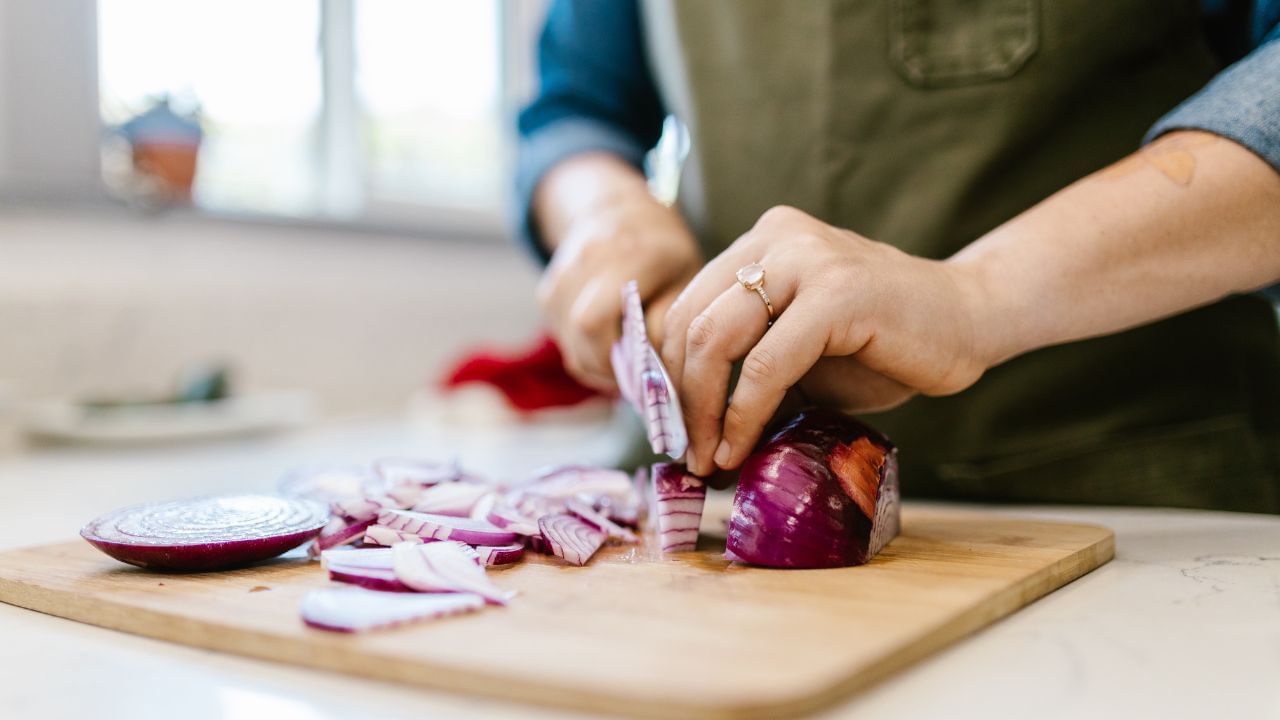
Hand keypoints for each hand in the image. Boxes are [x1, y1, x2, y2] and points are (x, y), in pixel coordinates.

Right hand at [536, 165, 701, 390]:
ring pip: (569, 344)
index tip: (642, 373)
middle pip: (578, 335)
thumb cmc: (664, 252)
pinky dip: (585, 351)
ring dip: (597, 361)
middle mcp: (586, 258)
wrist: (619, 210)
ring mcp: (561, 274)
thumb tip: (647, 370)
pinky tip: (609, 343)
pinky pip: (562, 338)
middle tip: (636, 373)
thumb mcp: (687, 279)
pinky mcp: (547, 292)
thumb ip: (668, 322)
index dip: (613, 357)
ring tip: (626, 357)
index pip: (594, 320)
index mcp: (629, 253)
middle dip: (607, 365)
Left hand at [661, 206, 991, 475]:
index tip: (676, 430)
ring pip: (716, 338)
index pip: (687, 308)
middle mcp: (777, 238)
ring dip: (705, 411)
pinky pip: (767, 363)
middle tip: (688, 453)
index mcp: (762, 242)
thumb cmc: (886, 344)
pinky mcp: (837, 293)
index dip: (670, 375)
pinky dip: (744, 413)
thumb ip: (748, 372)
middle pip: (691, 323)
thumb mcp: (800, 354)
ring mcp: (807, 259)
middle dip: (681, 399)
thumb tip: (693, 437)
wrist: (973, 320)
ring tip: (711, 458)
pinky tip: (741, 447)